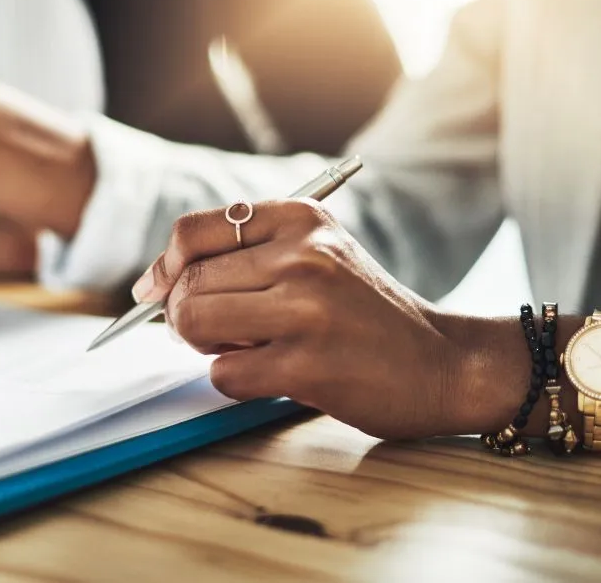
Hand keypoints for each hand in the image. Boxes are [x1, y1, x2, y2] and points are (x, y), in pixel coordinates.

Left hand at [131, 199, 465, 439]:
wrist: (444, 363)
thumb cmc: (369, 314)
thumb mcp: (320, 255)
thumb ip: (250, 255)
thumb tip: (157, 283)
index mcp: (301, 219)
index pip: (193, 231)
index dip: (164, 266)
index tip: (155, 291)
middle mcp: (303, 256)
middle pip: (188, 282)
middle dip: (180, 315)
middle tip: (206, 334)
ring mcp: (306, 311)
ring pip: (195, 323)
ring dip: (202, 346)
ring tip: (237, 350)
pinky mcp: (307, 366)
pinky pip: (224, 374)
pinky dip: (233, 381)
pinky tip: (270, 376)